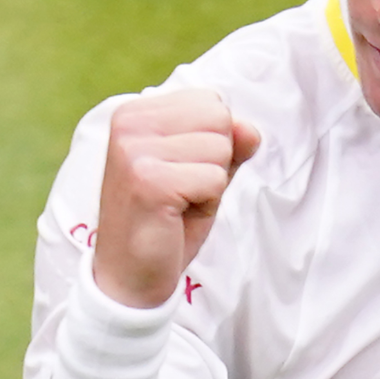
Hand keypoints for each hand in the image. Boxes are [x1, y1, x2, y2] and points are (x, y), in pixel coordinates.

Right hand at [93, 90, 259, 307]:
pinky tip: (175, 216)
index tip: (178, 174)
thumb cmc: (165, 222)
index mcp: (136, 112)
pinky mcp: (148, 181)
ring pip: (221, 147)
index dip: (211, 145)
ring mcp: (134, 150)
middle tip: (181, 192)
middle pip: (219, 118)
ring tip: (177, 204)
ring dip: (211, 184)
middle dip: (215, 161)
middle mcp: (129, 122)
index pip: (211, 103)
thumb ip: (227, 144)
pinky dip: (206, 204)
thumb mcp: (201, 172)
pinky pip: (215, 178)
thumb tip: (250, 129)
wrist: (130, 276)